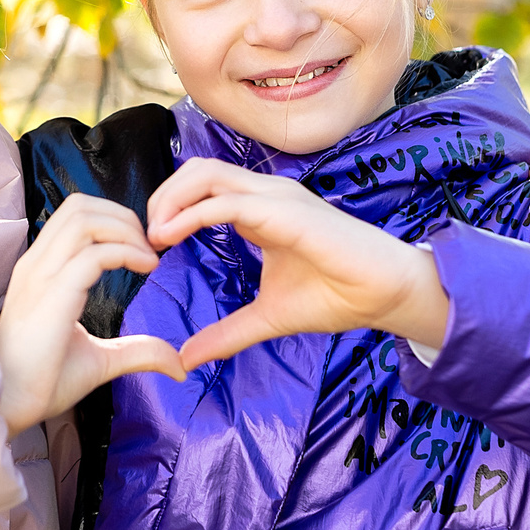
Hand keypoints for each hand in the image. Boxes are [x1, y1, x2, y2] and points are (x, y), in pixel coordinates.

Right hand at [0, 195, 181, 432]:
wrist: (9, 406)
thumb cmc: (43, 381)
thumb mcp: (100, 360)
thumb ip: (137, 351)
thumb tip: (178, 363)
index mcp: (40, 269)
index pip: (75, 215)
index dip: (116, 220)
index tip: (145, 248)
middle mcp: (36, 264)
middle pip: (80, 205)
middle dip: (124, 216)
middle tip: (151, 247)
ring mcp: (40, 276)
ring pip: (84, 219)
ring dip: (126, 230)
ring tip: (150, 256)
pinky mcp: (51, 295)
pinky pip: (93, 255)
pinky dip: (126, 252)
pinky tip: (147, 268)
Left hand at [145, 158, 449, 372]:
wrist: (385, 294)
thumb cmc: (337, 296)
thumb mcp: (267, 318)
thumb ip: (227, 333)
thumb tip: (187, 358)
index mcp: (260, 208)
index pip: (202, 187)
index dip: (169, 209)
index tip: (149, 247)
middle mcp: (265, 193)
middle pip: (196, 170)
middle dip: (161, 197)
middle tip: (144, 239)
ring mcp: (276, 196)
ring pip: (206, 174)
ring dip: (170, 199)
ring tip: (153, 236)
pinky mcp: (285, 210)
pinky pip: (227, 201)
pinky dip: (191, 215)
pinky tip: (171, 237)